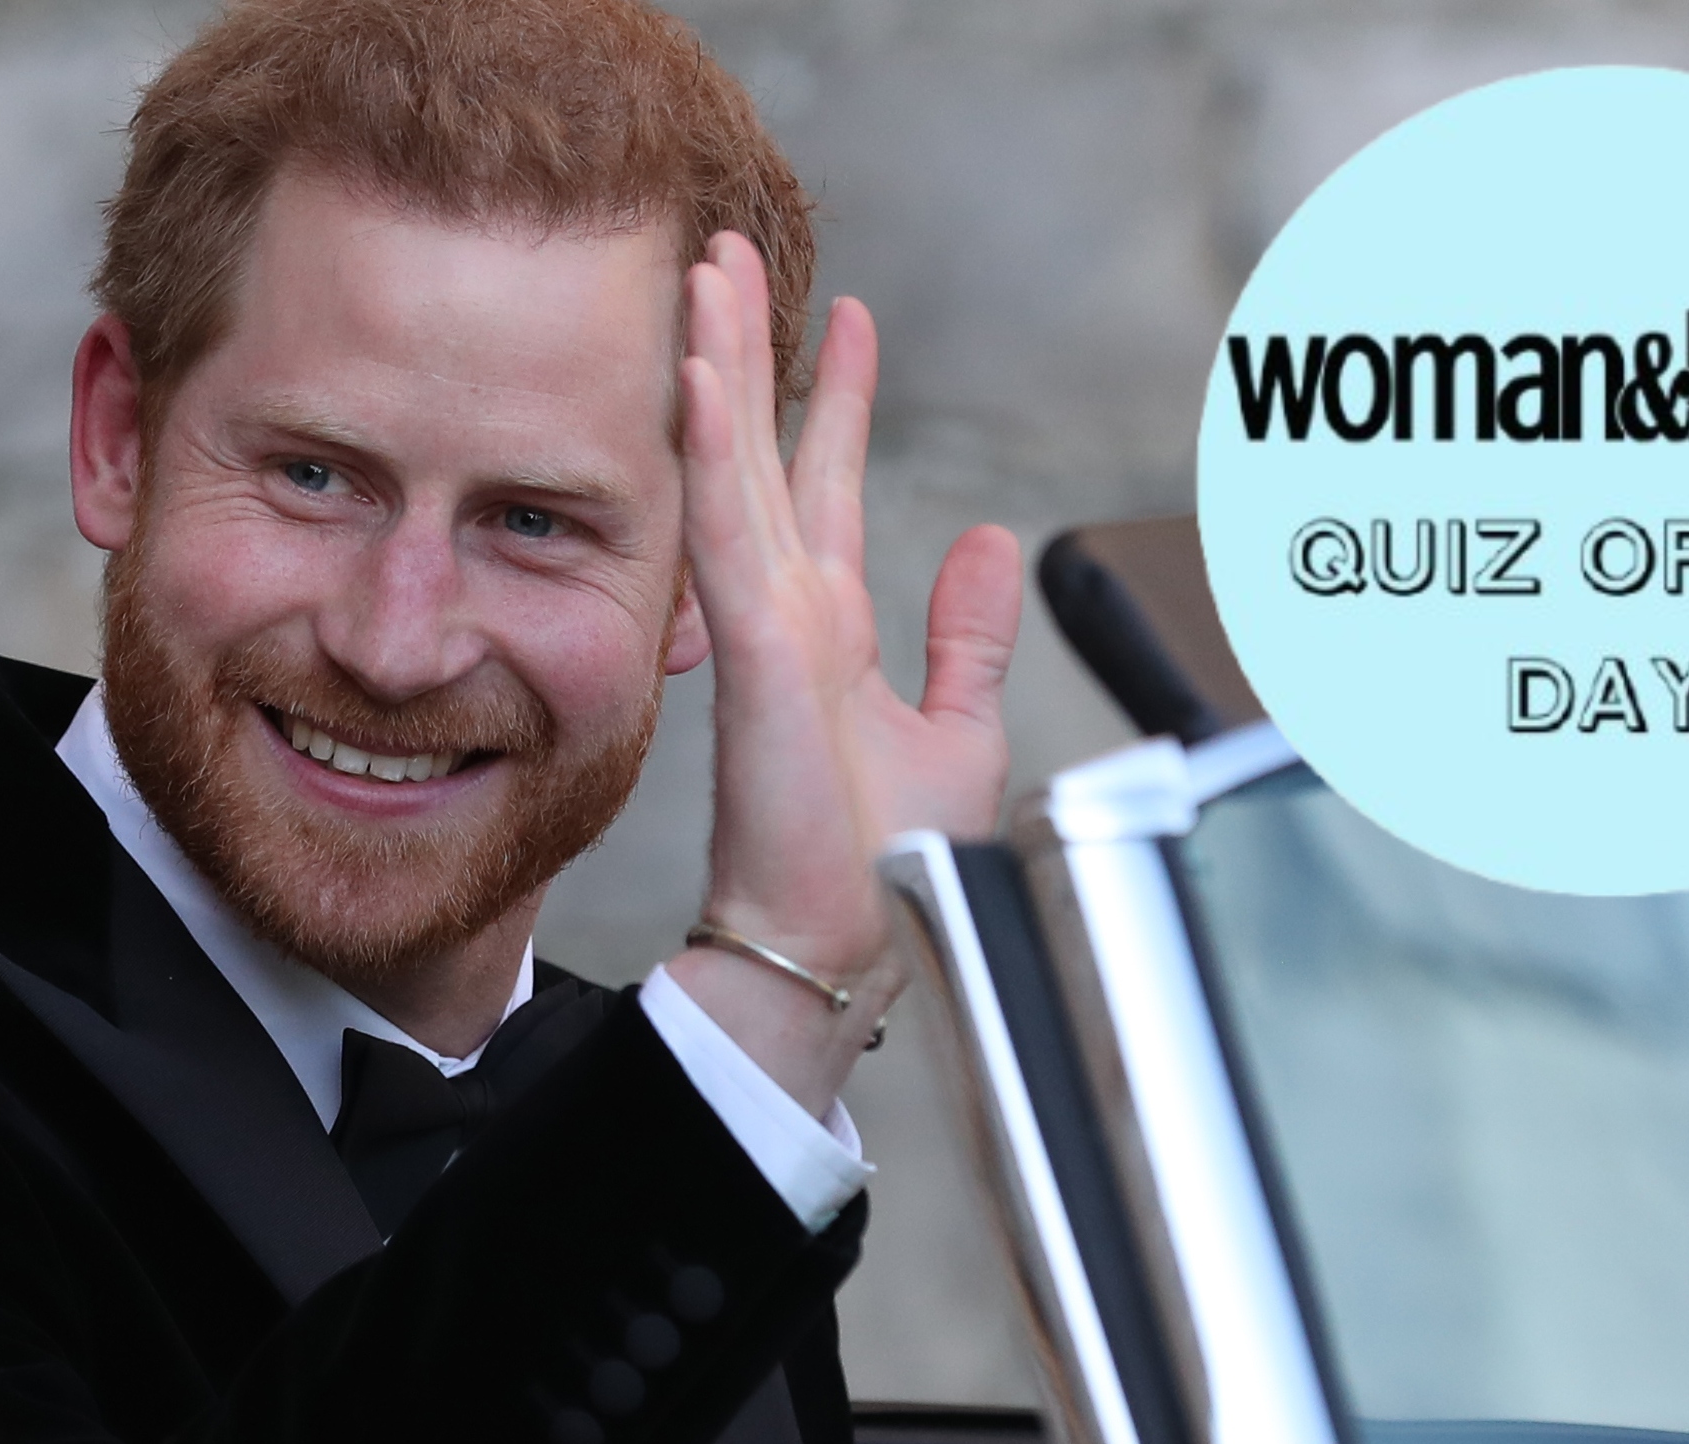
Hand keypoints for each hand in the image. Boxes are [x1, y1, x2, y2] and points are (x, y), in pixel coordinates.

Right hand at [676, 233, 1022, 1105]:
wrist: (846, 948)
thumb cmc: (885, 869)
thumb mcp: (957, 729)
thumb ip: (967, 636)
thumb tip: (991, 543)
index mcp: (829, 630)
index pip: (825, 484)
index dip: (835, 397)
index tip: (846, 318)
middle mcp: (787, 616)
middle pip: (760, 452)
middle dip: (747, 349)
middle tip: (730, 251)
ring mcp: (763, 630)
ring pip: (730, 469)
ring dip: (715, 368)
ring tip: (704, 275)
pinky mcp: (755, 656)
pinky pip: (725, 533)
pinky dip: (710, 452)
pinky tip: (697, 379)